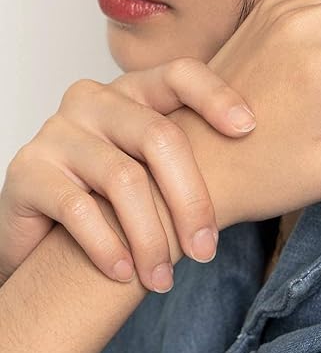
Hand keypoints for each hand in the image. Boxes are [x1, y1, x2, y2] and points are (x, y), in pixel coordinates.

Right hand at [0, 59, 256, 291]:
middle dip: (192, 201)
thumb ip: (192, 157)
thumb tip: (262, 167)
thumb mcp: (155, 169)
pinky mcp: (27, 170)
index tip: (250, 129)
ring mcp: (58, 131)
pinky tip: (123, 273)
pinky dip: (109, 246)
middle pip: (160, 137)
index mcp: (135, 92)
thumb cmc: (114, 198)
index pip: (180, 74)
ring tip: (163, 278)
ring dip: (152, 238)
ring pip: (124, 179)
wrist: (43, 229)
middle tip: (206, 251)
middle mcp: (95, 101)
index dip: (216, 96)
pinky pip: (79, 210)